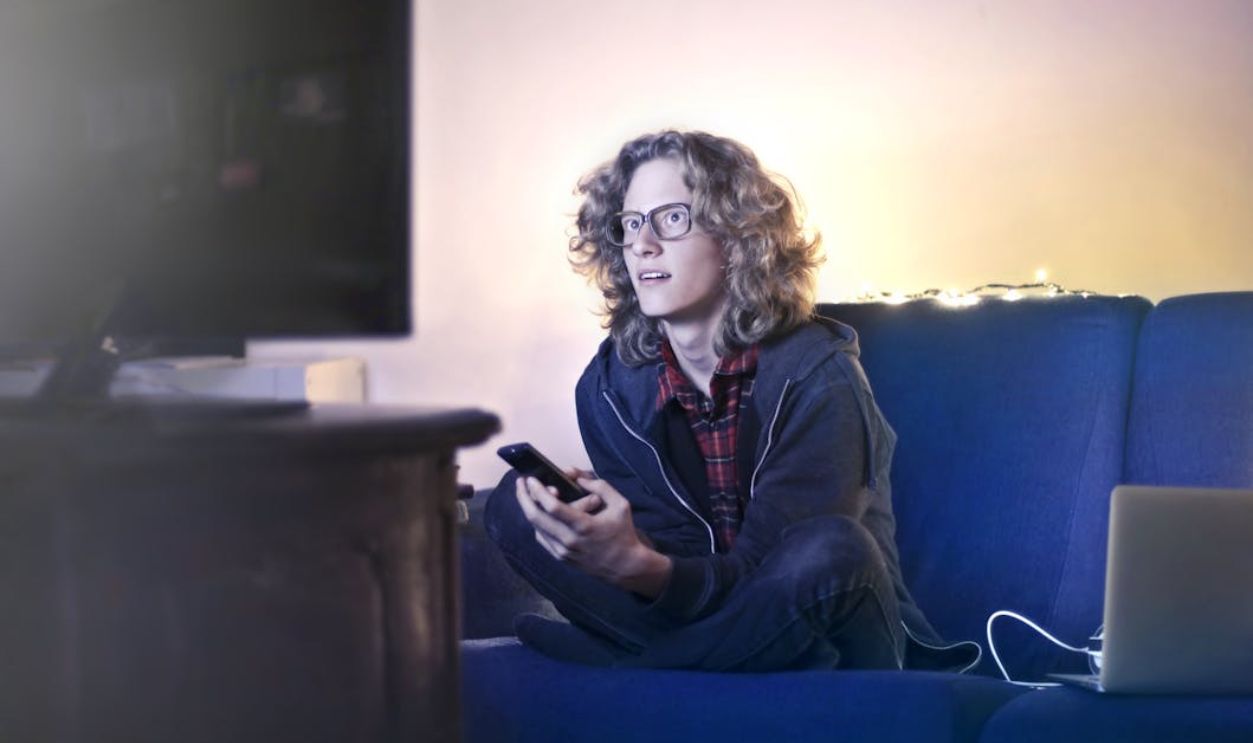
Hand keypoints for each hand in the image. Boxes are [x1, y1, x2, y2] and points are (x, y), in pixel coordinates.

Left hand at [515, 469, 671, 597]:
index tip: (530, 479)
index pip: (553, 507)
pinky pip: (542, 538)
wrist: (625, 566)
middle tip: (520, 483)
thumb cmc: (623, 533)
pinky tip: (538, 512)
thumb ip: (601, 487)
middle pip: (536, 518)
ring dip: (528, 509)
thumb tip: (579, 478)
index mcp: (584, 526)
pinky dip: (537, 523)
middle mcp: (569, 540)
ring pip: (536, 528)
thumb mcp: (620, 505)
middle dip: (524, 498)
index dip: (538, 491)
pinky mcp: (561, 558)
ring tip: (527, 495)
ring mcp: (563, 551)